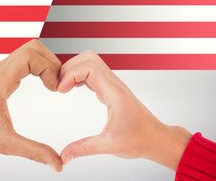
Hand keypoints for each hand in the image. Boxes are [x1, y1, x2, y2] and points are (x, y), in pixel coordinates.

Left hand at [0, 39, 62, 171]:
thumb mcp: (5, 144)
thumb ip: (33, 151)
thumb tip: (56, 162)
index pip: (31, 56)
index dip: (48, 68)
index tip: (54, 88)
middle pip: (32, 48)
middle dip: (50, 62)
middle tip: (57, 83)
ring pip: (27, 51)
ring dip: (44, 63)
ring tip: (51, 83)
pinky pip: (21, 60)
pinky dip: (36, 66)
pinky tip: (40, 82)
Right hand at [58, 51, 190, 169]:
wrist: (156, 138)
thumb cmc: (140, 139)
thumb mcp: (110, 146)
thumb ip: (84, 148)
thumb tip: (64, 155)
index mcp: (114, 93)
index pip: (90, 68)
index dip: (71, 74)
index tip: (61, 89)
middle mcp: (113, 84)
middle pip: (88, 58)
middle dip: (69, 68)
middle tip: (59, 86)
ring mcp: (112, 83)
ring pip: (90, 62)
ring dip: (74, 69)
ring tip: (64, 86)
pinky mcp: (110, 87)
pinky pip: (92, 71)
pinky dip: (79, 75)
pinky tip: (73, 87)